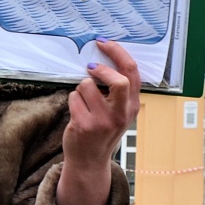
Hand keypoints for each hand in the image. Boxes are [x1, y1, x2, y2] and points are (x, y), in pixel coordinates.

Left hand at [65, 39, 140, 165]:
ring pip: (86, 85)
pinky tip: (77, 113)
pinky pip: (73, 98)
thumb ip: (117, 91)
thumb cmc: (102, 131)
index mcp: (132, 106)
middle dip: (102, 69)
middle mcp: (120, 114)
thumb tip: (102, 60)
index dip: (118, 53)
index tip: (105, 43)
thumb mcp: (118, 112)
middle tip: (91, 67)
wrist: (90, 161)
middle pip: (118, 80)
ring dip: (80, 89)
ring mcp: (103, 121)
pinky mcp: (84, 125)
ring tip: (83, 103)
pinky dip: (72, 100)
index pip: (132, 73)